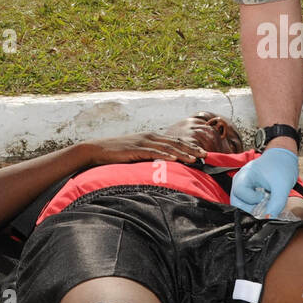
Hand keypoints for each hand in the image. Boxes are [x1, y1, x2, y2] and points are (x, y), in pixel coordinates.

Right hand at [86, 132, 204, 165]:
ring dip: (182, 152)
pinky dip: (164, 155)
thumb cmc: (118, 154)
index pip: (175, 141)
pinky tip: (173, 159)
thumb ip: (150, 156)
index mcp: (152, 137)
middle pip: (175, 142)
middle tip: (205, 155)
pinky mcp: (135, 149)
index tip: (203, 153)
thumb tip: (164, 164)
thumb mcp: (137, 153)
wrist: (97, 150)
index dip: (190, 146)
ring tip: (194, 159)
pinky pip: (152, 152)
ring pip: (167, 147)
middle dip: (192, 149)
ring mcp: (142, 142)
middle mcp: (150, 137)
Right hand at [230, 147, 297, 216]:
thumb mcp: (282, 186)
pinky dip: (256, 207)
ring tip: (266, 204)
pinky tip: (266, 204)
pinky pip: (247, 203)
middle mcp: (240, 181)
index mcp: (244, 175)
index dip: (251, 199)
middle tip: (264, 209)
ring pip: (241, 205)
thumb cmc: (281, 166)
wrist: (284, 157)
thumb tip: (269, 220)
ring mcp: (243, 186)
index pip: (239, 193)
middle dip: (250, 209)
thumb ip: (276, 205)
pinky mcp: (248, 190)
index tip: (264, 197)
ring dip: (253, 209)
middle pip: (237, 202)